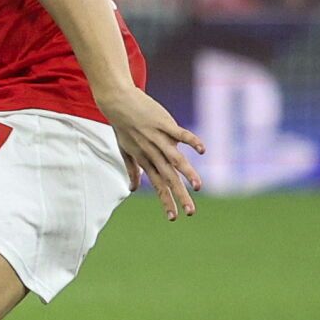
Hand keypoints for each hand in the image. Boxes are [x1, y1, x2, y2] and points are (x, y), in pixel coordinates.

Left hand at [101, 86, 205, 220]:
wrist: (116, 102)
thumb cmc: (122, 127)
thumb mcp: (125, 151)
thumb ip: (132, 170)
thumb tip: (132, 189)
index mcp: (145, 160)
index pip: (157, 185)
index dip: (166, 201)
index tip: (173, 217)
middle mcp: (152, 153)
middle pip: (168, 178)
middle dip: (179, 196)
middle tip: (190, 212)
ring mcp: (159, 139)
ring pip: (175, 160)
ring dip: (187, 174)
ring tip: (198, 187)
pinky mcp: (164, 124)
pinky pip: (180, 134)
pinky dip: (192, 141)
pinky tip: (202, 150)